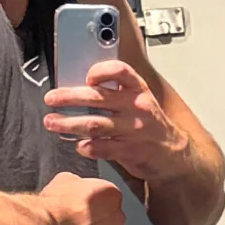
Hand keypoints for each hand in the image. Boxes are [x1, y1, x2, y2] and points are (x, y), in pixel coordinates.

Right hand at [34, 171, 125, 224]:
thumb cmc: (53, 205)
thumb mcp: (66, 179)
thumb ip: (82, 184)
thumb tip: (80, 188)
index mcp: (112, 194)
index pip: (110, 198)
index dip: (96, 204)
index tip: (85, 208)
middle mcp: (119, 216)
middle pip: (113, 219)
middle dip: (100, 222)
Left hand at [44, 60, 187, 179]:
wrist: (173, 154)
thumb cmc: (150, 125)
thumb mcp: (139, 101)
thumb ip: (116, 94)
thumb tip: (80, 89)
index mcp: (138, 90)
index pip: (120, 71)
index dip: (100, 71)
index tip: (86, 77)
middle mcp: (136, 107)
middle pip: (97, 98)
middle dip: (69, 97)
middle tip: (51, 99)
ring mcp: (133, 129)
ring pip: (94, 124)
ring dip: (69, 123)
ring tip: (52, 122)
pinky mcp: (129, 150)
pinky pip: (101, 148)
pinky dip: (86, 146)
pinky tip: (77, 145)